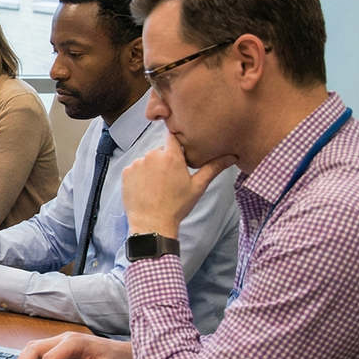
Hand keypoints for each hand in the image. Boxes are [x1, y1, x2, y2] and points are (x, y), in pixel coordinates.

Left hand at [120, 132, 236, 236]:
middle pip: (160, 151)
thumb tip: (232, 156)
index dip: (176, 141)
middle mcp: (152, 155)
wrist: (152, 223)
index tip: (179, 149)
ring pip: (147, 160)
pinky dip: (140, 176)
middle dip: (165, 160)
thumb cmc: (177, 206)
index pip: (173, 135)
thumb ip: (213, 167)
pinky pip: (135, 169)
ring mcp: (137, 163)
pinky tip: (146, 189)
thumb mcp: (198, 186)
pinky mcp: (126, 172)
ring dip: (152, 168)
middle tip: (170, 178)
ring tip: (158, 186)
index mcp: (171, 155)